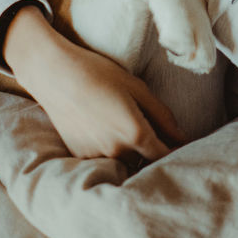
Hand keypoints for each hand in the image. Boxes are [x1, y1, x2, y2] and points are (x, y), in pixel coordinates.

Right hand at [3, 5, 185, 163]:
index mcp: (135, 134)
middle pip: (145, 163)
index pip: (165, 157)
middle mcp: (117, 151)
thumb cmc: (98, 74)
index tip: (180, 147)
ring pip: (124, 163)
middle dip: (154, 154)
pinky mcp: (80, 156)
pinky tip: (105, 131)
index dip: (176, 154)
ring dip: (132, 155)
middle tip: (157, 136)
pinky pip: (104, 160)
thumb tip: (182, 137)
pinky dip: (111, 152)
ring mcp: (97, 156)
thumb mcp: (137, 88)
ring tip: (125, 130)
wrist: (55, 75)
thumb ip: (162, 116)